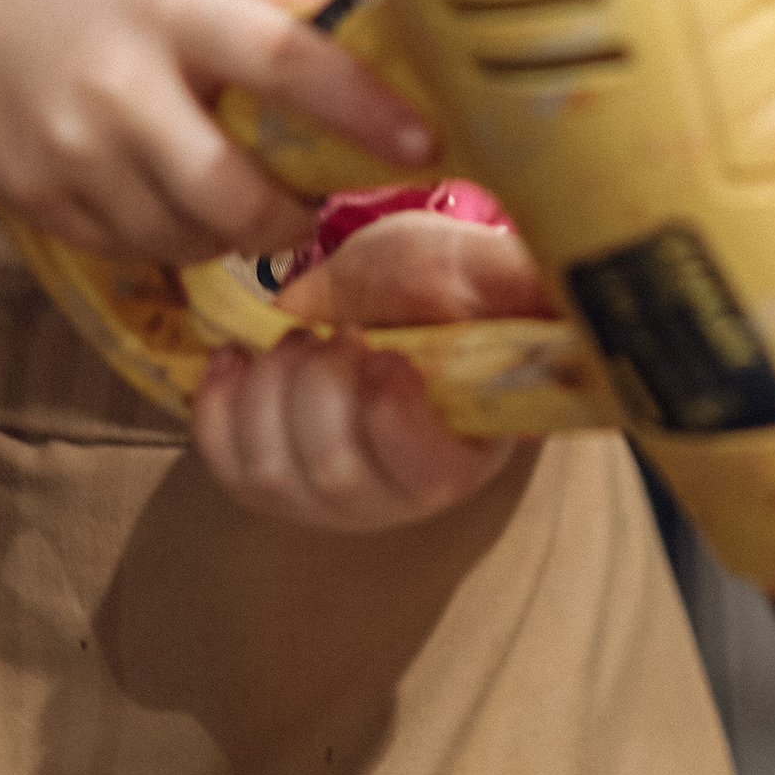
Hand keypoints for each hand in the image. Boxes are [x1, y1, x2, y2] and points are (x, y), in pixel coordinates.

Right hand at [0, 0, 433, 261]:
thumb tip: (377, 33)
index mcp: (167, 2)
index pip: (284, 62)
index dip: (361, 109)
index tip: (424, 141)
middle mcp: (115, 83)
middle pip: (232, 193)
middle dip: (291, 212)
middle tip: (314, 193)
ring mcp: (68, 152)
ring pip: (186, 237)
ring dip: (232, 229)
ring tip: (234, 181)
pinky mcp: (36, 200)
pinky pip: (135, 247)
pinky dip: (170, 233)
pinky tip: (165, 184)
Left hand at [190, 209, 557, 531]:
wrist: (384, 301)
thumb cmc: (447, 292)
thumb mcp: (487, 275)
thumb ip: (519, 285)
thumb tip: (556, 297)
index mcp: (467, 453)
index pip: (425, 473)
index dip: (394, 418)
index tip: (386, 355)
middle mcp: (394, 497)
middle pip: (335, 472)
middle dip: (322, 386)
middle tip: (339, 334)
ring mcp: (324, 499)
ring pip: (272, 472)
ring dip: (272, 389)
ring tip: (297, 341)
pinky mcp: (267, 482)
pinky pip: (222, 466)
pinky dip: (217, 404)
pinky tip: (237, 359)